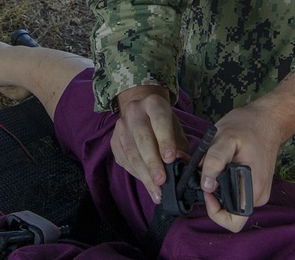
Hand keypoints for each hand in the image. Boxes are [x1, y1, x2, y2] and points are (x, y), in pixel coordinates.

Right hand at [112, 85, 188, 203]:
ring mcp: (121, 126)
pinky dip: (137, 175)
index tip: (170, 158)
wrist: (141, 113)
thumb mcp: (176, 129)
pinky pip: (124, 160)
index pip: (159, 121)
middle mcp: (134, 111)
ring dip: (144, 174)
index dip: (165, 140)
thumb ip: (180, 146)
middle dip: (152, 162)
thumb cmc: (163, 124)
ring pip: (132, 152)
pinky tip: (147, 185)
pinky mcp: (113, 140)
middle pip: (142, 138)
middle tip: (161, 181)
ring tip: (156, 192)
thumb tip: (180, 163)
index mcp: (153, 103)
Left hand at [197, 71, 294, 231]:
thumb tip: (206, 186)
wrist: (267, 118)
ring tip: (213, 166)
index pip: (232, 221)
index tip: (207, 188)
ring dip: (219, 190)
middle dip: (214, 198)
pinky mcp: (256, 185)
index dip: (214, 210)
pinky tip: (221, 166)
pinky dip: (226, 184)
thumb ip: (214, 162)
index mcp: (254, 188)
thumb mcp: (224, 138)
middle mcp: (259, 196)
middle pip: (230, 212)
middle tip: (206, 173)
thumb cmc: (246, 126)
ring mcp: (259, 191)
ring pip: (232, 202)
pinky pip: (237, 193)